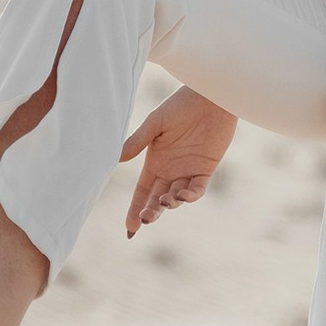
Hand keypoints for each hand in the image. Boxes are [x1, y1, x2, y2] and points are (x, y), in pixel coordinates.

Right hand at [120, 87, 237, 235]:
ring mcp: (188, 172)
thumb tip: (116, 159)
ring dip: (170, 204)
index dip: (135, 209)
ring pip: (176, 198)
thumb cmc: (180, 105)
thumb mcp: (155, 124)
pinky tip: (183, 195)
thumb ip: (138, 141)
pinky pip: (198, 190)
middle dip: (150, 213)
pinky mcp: (206, 170)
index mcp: (154, 162)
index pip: (142, 191)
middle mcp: (170, 171)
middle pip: (157, 200)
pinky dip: (190, 195)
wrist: (209, 98)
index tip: (130, 228)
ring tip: (165, 201)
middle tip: (145, 220)